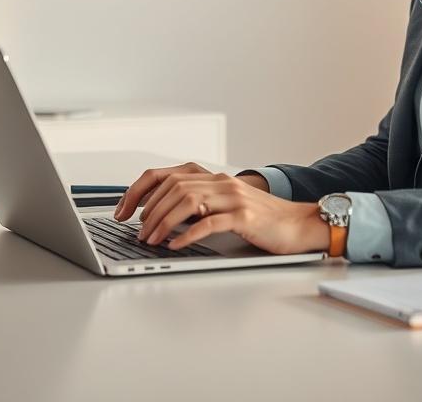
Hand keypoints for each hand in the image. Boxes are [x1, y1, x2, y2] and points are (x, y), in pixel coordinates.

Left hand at [114, 164, 328, 254]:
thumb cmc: (261, 219)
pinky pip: (210, 223)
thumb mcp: (224, 206)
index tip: (122, 210)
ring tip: (151, 240)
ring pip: (187, 202)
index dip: (139, 191)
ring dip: (163, 222)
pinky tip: (176, 245)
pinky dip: (188, 234)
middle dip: (147, 211)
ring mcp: (233, 197)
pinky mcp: (245, 217)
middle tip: (136, 232)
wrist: (299, 224)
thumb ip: (198, 206)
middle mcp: (220, 182)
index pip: (165, 175)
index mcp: (212, 178)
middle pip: (172, 187)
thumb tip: (161, 219)